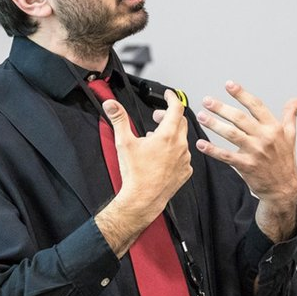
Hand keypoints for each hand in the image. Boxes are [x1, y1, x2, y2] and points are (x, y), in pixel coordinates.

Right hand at [95, 90, 191, 255]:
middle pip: (180, 122)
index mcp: (167, 136)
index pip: (177, 108)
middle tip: (156, 117)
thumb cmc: (135, 173)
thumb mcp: (124, 142)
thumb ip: (119, 119)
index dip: (172, 98)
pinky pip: (183, 155)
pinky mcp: (185, 172)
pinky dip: (175, 151)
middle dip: (168, 116)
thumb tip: (111, 104)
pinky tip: (162, 156)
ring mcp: (185, 160)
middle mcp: (180, 146)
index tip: (168, 95)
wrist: (142, 200)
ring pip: (182, 139)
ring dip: (171, 134)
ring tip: (155, 139)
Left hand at [194, 81, 296, 224]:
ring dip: (214, 124)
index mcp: (273, 128)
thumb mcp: (290, 135)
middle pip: (240, 118)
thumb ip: (291, 115)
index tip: (229, 84)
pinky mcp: (246, 165)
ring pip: (231, 134)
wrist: (283, 187)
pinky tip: (201, 144)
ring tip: (201, 116)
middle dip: (221, 108)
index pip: (256, 106)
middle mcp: (264, 138)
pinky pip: (226, 156)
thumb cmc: (285, 160)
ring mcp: (255, 152)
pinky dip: (212, 150)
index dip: (242, 94)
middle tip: (207, 100)